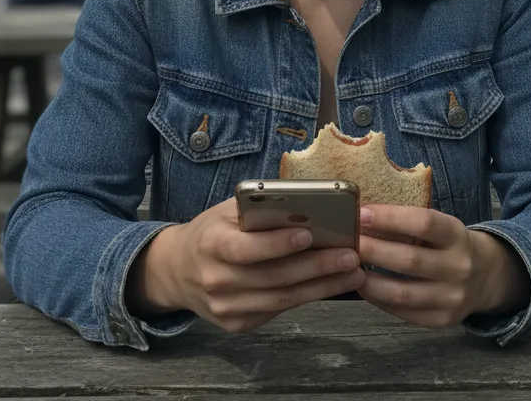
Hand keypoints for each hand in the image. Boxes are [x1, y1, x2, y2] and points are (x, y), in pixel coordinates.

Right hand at [128, 197, 365, 333]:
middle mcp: (216, 280)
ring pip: (281, 300)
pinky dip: (307, 298)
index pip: (245, 248)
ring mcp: (226, 308)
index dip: (276, 244)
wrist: (177, 271)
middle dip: (316, 267)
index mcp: (211, 244)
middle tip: (350, 256)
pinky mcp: (237, 325)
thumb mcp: (227, 211)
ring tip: (353, 273)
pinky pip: (277, 312)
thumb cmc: (212, 231)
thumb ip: (260, 208)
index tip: (309, 234)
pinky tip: (331, 286)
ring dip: (322, 287)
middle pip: (272, 277)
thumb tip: (307, 206)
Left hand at [355, 205, 530, 329]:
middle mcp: (458, 267)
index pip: (423, 223)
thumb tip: (364, 214)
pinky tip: (363, 286)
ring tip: (348, 267)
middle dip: (372, 250)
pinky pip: (404, 312)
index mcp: (457, 235)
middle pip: (409, 260)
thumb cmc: (449, 244)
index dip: (390, 218)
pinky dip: (378, 300)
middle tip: (347, 241)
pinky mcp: (442, 319)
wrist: (485, 276)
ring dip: (369, 280)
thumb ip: (411, 221)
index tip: (362, 213)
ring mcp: (452, 297)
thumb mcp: (442, 226)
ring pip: (402, 293)